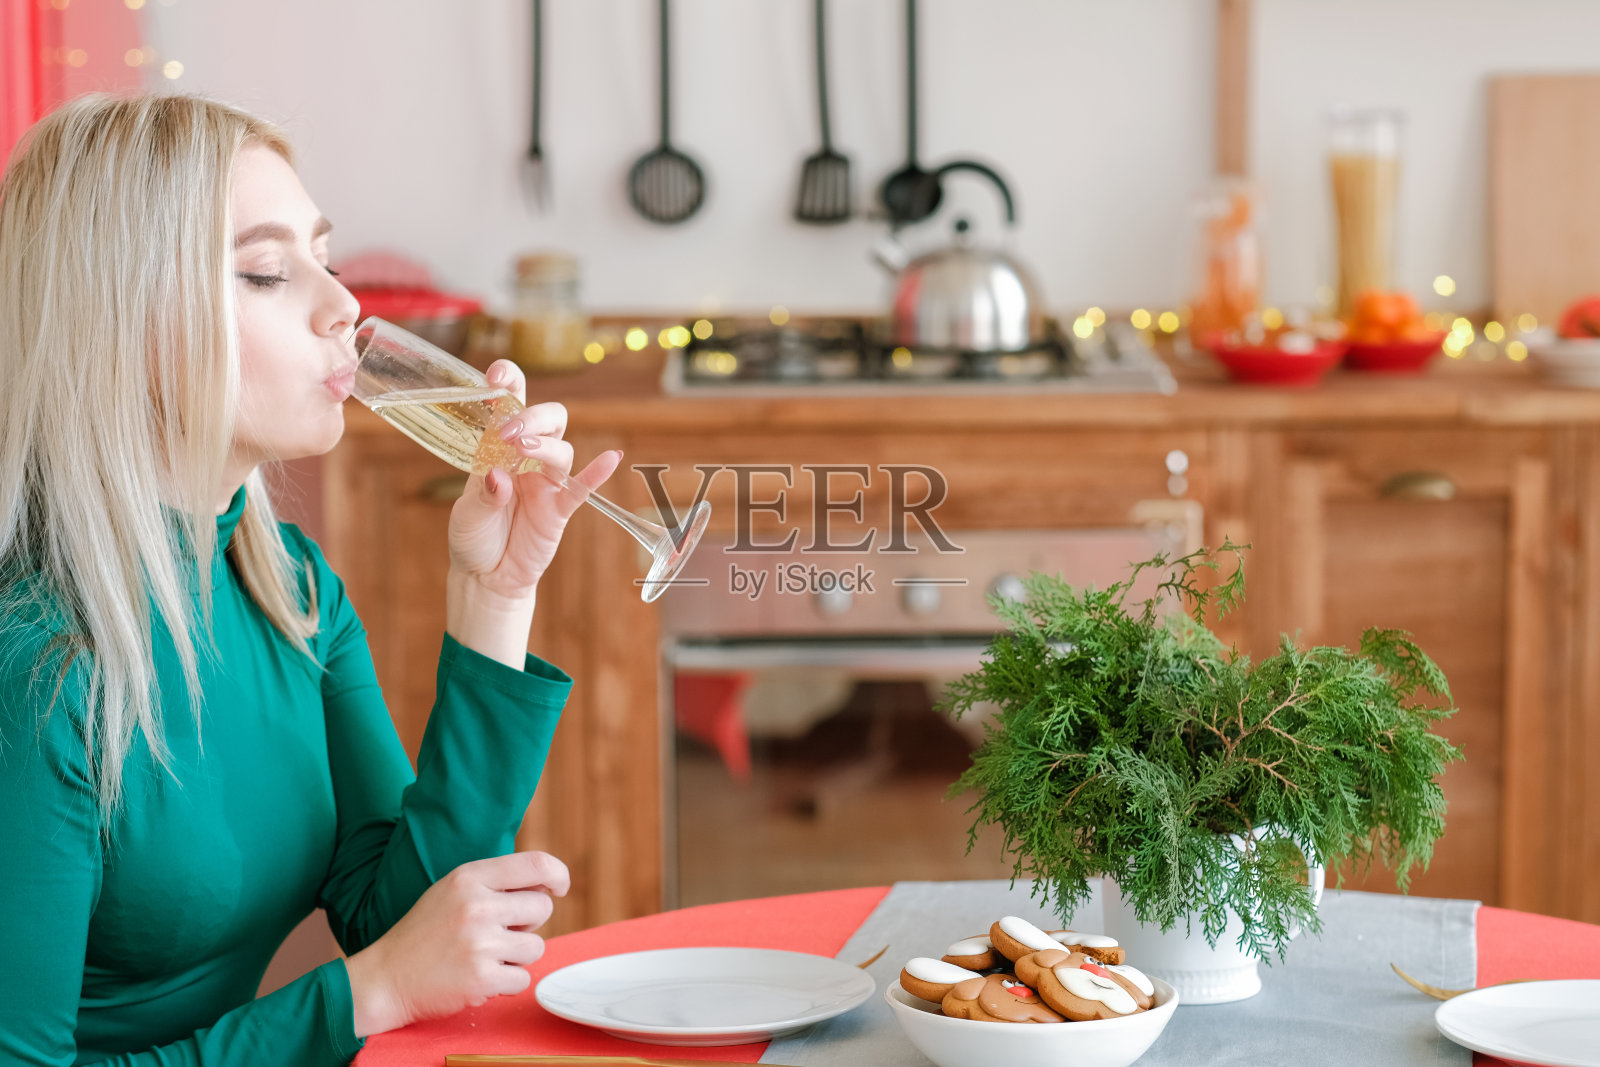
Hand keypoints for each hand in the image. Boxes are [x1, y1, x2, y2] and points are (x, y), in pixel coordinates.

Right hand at [343, 850, 569, 1036]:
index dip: (557, 875)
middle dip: (528, 923)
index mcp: (469, 877)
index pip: (536, 864)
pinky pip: (523, 978)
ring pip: (536, 946)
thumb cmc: (425, 933)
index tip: (559, 888)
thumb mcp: (453, 890)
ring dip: (516, 956)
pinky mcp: (482, 979)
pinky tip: (478, 976)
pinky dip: (506, 983)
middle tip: (498, 932)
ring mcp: (480, 944)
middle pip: (542, 908)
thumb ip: (496, 883)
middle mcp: (477, 906)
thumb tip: (549, 884)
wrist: (386, 978)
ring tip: (484, 956)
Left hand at [447, 359, 622, 601]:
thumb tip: (498, 476)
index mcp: (497, 449)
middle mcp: (526, 459)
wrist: (486, 577)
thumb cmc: (473, 538)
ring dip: (545, 446)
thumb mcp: (467, 515)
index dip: (508, 385)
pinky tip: (610, 459)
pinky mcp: (560, 509)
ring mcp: (545, 482)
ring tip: (521, 452)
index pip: (508, 405)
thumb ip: (483, 494)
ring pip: (561, 449)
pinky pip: (582, 487)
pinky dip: (597, 473)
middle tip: (509, 432)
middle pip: (547, 419)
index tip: (498, 375)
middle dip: (532, 417)